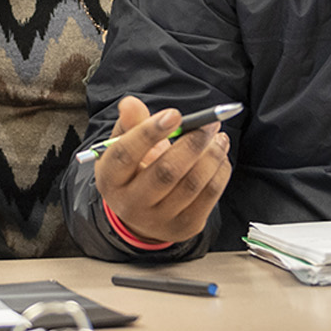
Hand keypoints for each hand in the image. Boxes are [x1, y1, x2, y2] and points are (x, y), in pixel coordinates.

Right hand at [91, 96, 231, 247]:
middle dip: (192, 143)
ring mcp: (159, 220)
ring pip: (192, 184)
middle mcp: (131, 204)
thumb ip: (130, 123)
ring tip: (219, 136)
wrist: (142, 213)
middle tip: (209, 122)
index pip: (126, 154)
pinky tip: (220, 155)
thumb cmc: (135, 170)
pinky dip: (220, 171)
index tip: (175, 114)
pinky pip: (209, 196)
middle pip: (165, 172)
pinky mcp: (185, 227)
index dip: (150, 132)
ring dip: (211, 156)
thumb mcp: (125, 146)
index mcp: (110, 179)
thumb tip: (130, 103)